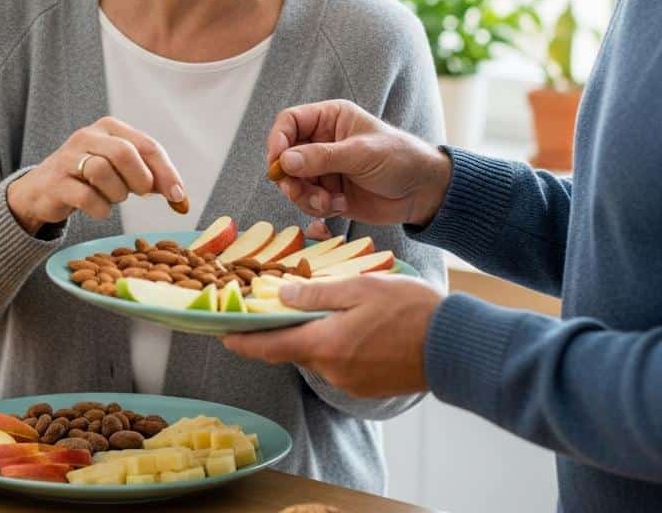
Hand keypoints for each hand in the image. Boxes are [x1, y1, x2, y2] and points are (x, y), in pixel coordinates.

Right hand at [7, 117, 184, 234]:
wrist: (42, 190)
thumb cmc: (89, 178)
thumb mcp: (120, 171)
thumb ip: (149, 178)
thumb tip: (179, 195)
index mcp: (109, 128)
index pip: (146, 145)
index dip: (166, 171)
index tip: (178, 195)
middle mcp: (88, 136)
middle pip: (124, 152)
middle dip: (140, 179)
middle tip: (141, 194)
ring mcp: (68, 158)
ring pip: (103, 172)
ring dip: (117, 194)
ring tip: (113, 197)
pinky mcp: (57, 182)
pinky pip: (86, 196)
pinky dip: (100, 208)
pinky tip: (100, 208)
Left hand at [222, 274, 443, 396]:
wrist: (454, 345)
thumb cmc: (408, 309)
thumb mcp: (358, 288)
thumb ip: (316, 295)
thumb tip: (280, 295)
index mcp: (325, 345)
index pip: (270, 347)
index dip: (242, 341)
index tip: (222, 335)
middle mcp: (332, 370)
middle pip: (294, 348)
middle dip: (283, 329)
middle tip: (275, 304)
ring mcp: (351, 382)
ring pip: (318, 354)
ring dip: (314, 334)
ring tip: (323, 306)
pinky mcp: (368, 386)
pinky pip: (339, 362)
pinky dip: (335, 344)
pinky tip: (350, 324)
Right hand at [268, 100, 451, 228]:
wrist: (424, 192)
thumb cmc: (400, 158)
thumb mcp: (361, 154)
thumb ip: (322, 157)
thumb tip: (283, 162)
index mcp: (330, 119)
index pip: (289, 122)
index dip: (278, 140)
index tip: (277, 162)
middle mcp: (322, 141)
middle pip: (284, 155)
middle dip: (289, 177)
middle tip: (298, 191)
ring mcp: (323, 168)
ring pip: (292, 182)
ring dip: (304, 196)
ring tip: (327, 203)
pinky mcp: (328, 192)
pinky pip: (306, 201)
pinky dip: (318, 207)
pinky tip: (341, 206)